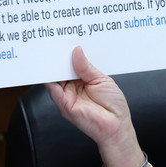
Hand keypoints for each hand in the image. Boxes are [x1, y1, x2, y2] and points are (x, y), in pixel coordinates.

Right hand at [46, 46, 144, 166]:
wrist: (116, 125)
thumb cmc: (113, 105)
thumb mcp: (101, 79)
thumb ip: (86, 67)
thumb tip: (77, 51)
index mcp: (82, 80)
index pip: (70, 64)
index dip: (67, 54)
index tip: (64, 41)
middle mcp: (72, 87)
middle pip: (60, 70)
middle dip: (57, 57)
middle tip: (54, 42)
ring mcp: (66, 96)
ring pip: (53, 78)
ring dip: (51, 66)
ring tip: (50, 51)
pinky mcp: (64, 104)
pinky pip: (52, 90)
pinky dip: (49, 79)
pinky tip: (51, 68)